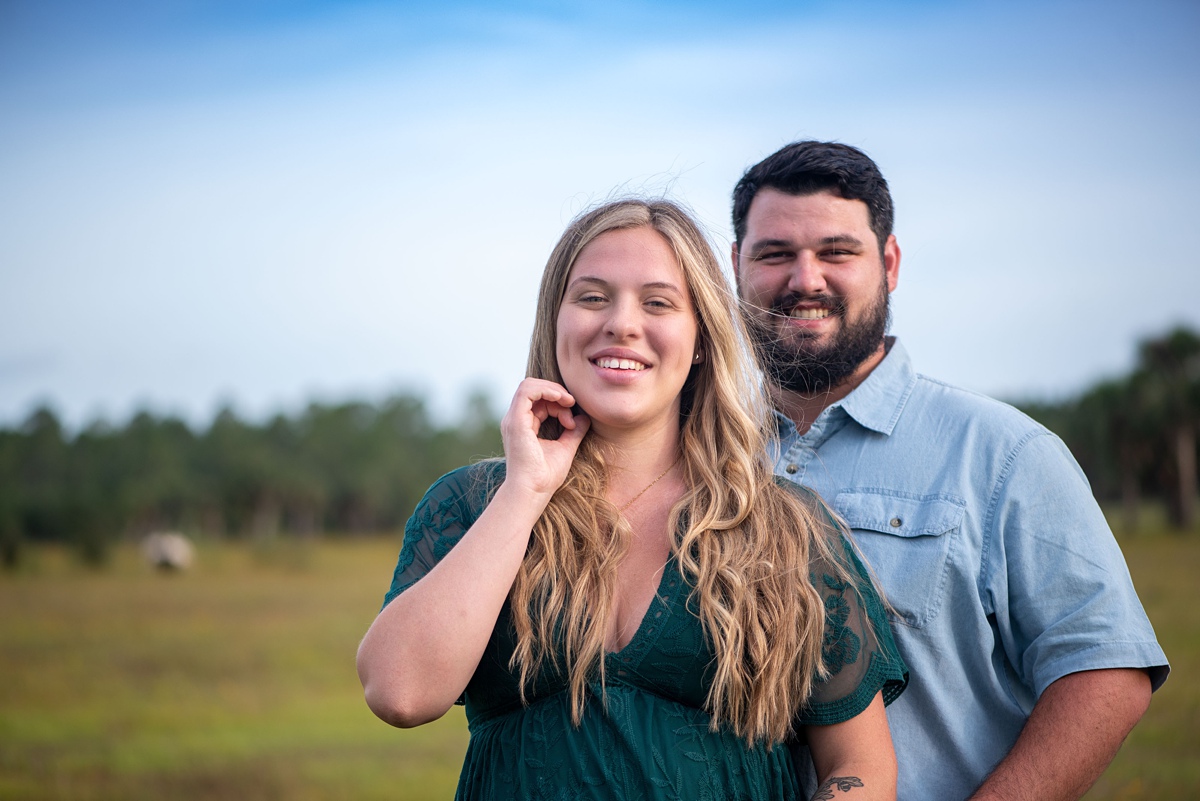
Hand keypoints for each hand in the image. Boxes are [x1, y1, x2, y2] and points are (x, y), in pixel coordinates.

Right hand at [500, 378, 589, 498]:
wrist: (533, 492)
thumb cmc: (546, 476)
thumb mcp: (565, 448)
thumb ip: (573, 432)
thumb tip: (584, 418)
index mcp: (524, 425)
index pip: (538, 401)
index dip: (558, 404)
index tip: (572, 421)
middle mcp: (515, 420)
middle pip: (534, 390)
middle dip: (556, 393)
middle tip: (571, 407)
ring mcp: (513, 420)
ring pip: (529, 386)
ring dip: (552, 390)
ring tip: (568, 403)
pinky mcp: (515, 422)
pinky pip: (527, 391)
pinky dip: (546, 390)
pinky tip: (561, 399)